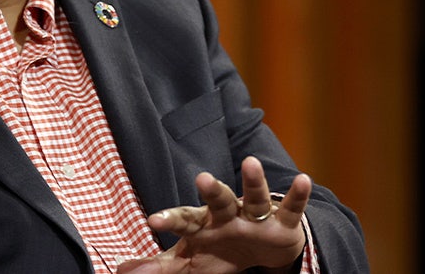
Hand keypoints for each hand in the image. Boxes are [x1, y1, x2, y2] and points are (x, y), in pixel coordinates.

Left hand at [118, 156, 310, 272]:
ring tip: (251, 162)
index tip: (153, 221)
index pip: (185, 220)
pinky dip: (297, 195)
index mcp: (205, 224)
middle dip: (211, 189)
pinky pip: (291, 208)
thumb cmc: (222, 250)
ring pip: (253, 197)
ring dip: (253, 181)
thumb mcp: (191, 262)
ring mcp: (256, 215)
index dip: (170, 220)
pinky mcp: (283, 222)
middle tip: (200, 177)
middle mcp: (230, 214)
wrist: (265, 251)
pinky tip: (303, 179)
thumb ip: (160, 266)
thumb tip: (121, 270)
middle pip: (218, 199)